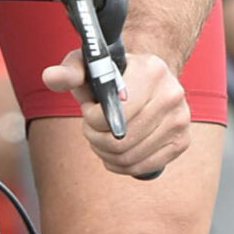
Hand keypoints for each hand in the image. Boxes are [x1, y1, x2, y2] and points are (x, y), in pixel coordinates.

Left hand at [41, 46, 191, 175]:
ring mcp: (180, 120)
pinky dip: (121, 166)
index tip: (89, 110)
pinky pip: (142, 168)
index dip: (92, 119)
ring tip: (102, 138)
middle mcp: (172, 95)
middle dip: (96, 138)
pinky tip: (115, 152)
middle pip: (120, 141)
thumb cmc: (114, 73)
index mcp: (152, 71)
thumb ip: (69, 71)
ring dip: (106, 154)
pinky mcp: (182, 142)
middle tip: (92, 128)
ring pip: (129, 158)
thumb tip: (51, 77)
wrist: (149, 77)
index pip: (113, 115)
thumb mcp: (89, 65)